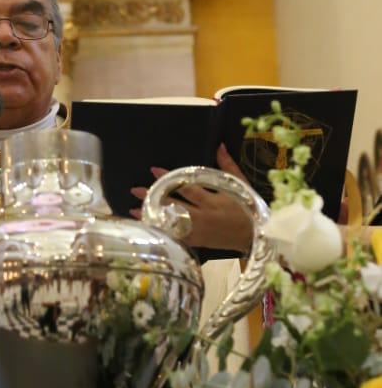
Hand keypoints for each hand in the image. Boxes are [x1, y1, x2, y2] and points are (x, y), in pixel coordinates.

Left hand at [130, 144, 253, 251]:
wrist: (255, 237)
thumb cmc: (248, 208)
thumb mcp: (241, 185)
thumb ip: (228, 165)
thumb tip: (219, 144)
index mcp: (213, 201)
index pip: (187, 188)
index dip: (170, 179)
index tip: (154, 171)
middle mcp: (203, 216)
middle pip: (173, 206)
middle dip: (154, 197)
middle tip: (135, 189)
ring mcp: (199, 231)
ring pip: (171, 223)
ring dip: (151, 216)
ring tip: (133, 209)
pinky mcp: (197, 242)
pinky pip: (175, 238)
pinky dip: (160, 232)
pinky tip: (147, 226)